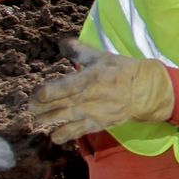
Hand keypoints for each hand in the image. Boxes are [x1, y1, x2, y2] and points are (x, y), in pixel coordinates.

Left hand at [29, 40, 173, 144]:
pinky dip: (60, 136)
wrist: (145, 91)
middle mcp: (83, 99)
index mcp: (84, 79)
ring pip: (57, 121)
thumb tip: (61, 42)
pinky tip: (55, 135)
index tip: (37, 92)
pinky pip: (72, 134)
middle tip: (33, 106)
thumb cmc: (122, 71)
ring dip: (44, 121)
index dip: (39, 94)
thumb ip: (79, 50)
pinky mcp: (95, 125)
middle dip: (37, 108)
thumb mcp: (101, 57)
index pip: (51, 91)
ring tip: (40, 119)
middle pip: (49, 107)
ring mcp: (88, 114)